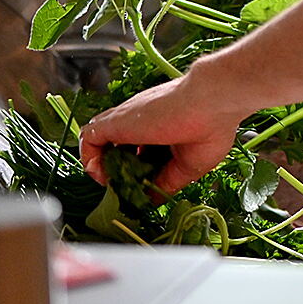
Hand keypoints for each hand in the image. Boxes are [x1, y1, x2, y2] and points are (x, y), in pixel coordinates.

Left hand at [79, 66, 246, 195]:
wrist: (213, 102)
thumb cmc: (212, 126)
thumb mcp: (188, 166)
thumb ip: (166, 182)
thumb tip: (151, 201)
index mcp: (162, 127)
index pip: (139, 151)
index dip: (137, 171)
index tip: (143, 187)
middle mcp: (142, 121)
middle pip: (119, 148)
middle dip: (120, 171)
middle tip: (128, 189)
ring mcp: (128, 120)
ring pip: (102, 142)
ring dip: (104, 166)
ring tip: (114, 184)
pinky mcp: (116, 121)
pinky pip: (89, 139)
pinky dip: (89, 159)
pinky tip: (102, 176)